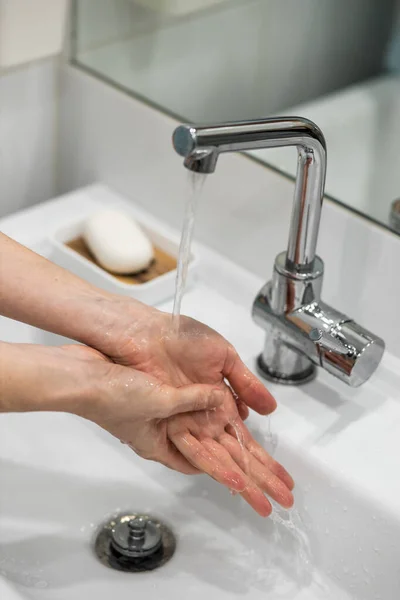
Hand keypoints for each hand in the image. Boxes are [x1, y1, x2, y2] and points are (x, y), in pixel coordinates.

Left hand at [87, 304, 293, 515]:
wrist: (146, 336)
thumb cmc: (183, 339)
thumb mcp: (223, 356)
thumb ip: (245, 383)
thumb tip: (270, 409)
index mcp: (219, 403)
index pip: (246, 440)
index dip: (265, 460)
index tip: (285, 480)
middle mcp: (203, 420)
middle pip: (235, 456)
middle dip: (259, 479)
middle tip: (284, 501)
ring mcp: (184, 427)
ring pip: (215, 461)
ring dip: (238, 480)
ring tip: (260, 500)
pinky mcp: (161, 431)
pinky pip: (185, 455)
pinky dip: (207, 467)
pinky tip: (229, 480)